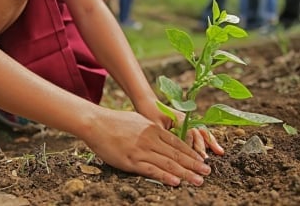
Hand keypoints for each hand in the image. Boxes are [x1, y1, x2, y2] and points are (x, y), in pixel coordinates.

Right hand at [83, 109, 211, 185]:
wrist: (96, 123)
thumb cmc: (115, 121)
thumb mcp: (138, 121)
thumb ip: (151, 129)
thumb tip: (161, 135)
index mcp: (153, 129)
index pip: (177, 143)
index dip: (191, 153)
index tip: (202, 160)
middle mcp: (151, 140)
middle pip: (177, 154)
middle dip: (194, 164)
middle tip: (207, 172)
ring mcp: (141, 150)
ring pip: (168, 163)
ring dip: (185, 173)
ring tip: (198, 180)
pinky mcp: (131, 160)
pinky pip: (151, 170)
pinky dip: (165, 176)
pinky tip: (176, 182)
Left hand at [134, 99, 224, 158]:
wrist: (148, 103)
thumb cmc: (149, 113)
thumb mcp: (155, 126)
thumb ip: (165, 136)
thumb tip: (172, 150)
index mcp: (179, 118)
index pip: (189, 133)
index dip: (191, 145)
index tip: (195, 156)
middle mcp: (186, 119)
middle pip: (197, 133)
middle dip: (202, 147)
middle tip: (205, 159)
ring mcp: (188, 122)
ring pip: (201, 133)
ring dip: (210, 143)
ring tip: (219, 152)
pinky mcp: (186, 125)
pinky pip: (199, 133)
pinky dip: (207, 140)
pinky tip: (216, 148)